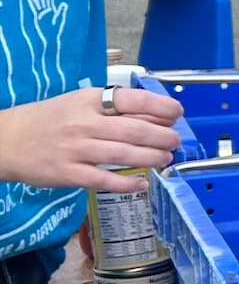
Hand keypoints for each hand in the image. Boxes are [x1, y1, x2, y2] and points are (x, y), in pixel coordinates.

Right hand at [0, 88, 183, 193]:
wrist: (6, 140)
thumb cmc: (49, 120)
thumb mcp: (78, 103)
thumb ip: (112, 108)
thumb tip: (155, 116)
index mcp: (88, 101)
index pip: (132, 100)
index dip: (160, 107)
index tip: (177, 113)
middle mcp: (83, 123)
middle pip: (134, 130)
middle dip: (163, 137)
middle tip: (176, 141)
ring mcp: (75, 149)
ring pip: (124, 154)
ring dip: (152, 158)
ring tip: (165, 159)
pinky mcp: (68, 173)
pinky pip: (105, 180)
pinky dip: (128, 183)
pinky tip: (142, 183)